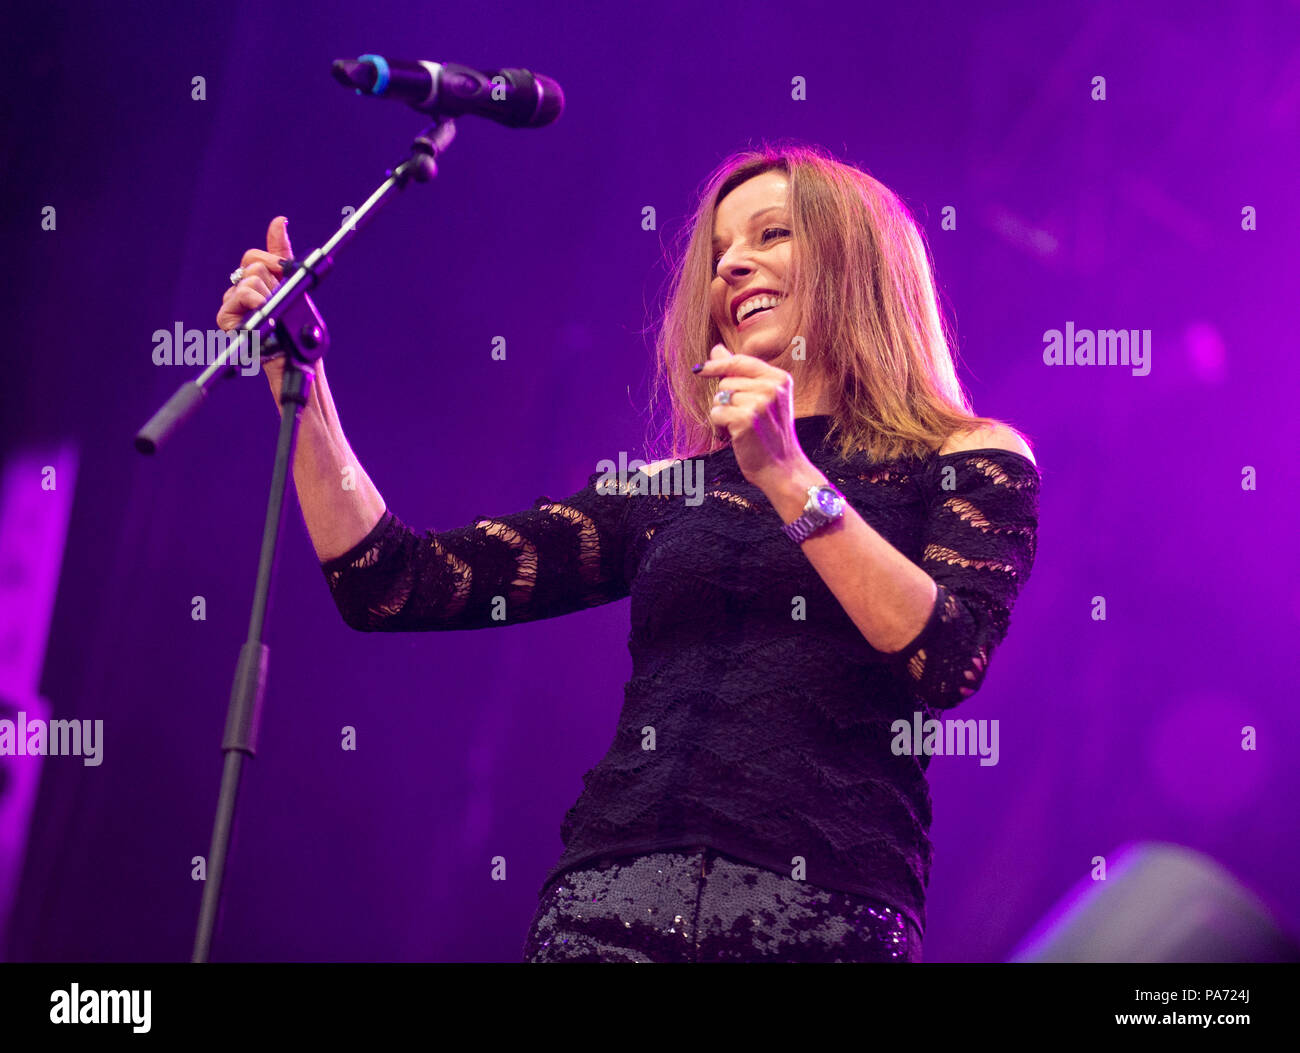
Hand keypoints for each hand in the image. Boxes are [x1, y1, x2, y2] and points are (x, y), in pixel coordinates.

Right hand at [216, 216, 297, 401]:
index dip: (271, 261)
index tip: (284, 271)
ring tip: (275, 315)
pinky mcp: (227, 320)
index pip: (253, 257)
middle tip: (281, 301)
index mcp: (256, 283)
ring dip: (268, 296)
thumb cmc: (297, 326)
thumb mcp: (293, 285)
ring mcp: (232, 306)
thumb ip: (282, 253)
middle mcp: (240, 292)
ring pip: (248, 281)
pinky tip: (263, 315)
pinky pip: (236, 297)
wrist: (297, 356)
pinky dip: (254, 302)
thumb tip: (279, 221)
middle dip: (273, 282)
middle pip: (252, 266)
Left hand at [696, 343, 819, 493]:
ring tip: (740, 429)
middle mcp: (771, 387)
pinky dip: (719, 427)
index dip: (718, 364)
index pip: (740, 361)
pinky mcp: (746, 419)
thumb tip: (717, 349)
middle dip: (726, 401)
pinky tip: (734, 437)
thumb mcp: (762, 399)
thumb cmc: (769, 434)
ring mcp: (760, 403)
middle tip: (743, 419)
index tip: (700, 369)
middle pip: (726, 381)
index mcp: (779, 378)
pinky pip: (715, 414)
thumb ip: (741, 373)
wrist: (781, 467)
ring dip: (722, 415)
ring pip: (719, 398)